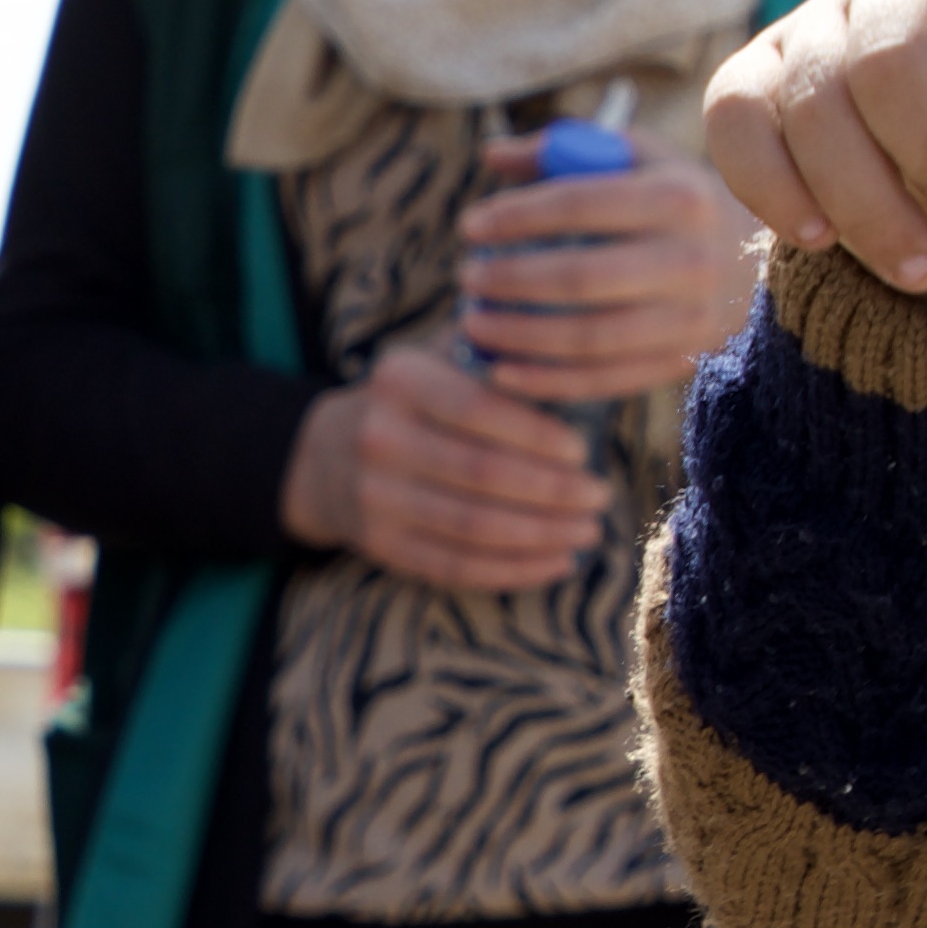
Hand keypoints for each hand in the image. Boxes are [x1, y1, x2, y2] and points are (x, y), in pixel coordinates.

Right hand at [281, 342, 610, 594]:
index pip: (479, 410)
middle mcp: (379, 436)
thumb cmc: (412, 402)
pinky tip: (556, 562)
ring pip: (473, 527)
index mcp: (399, 379)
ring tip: (586, 531)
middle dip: (552, 491)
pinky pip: (456, 565)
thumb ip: (492, 357)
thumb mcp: (435, 359)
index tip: (583, 452)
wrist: (326, 455)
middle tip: (599, 496)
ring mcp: (375, 496)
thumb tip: (572, 364)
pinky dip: (513, 570)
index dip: (538, 436)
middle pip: (482, 474)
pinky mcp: (380, 545)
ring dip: (542, 535)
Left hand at [454, 133, 763, 409]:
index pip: (581, 205)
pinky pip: (607, 380)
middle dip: (512, 281)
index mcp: (679, 195)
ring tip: (473, 324)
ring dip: (521, 336)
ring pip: (591, 337)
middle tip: (466, 279)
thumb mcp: (639, 158)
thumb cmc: (676, 199)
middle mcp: (692, 259)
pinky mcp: (684, 360)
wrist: (757, 262)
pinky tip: (503, 371)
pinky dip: (549, 381)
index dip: (518, 217)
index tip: (469, 226)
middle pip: (582, 277)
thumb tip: (492, 155)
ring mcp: (692, 318)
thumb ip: (567, 149)